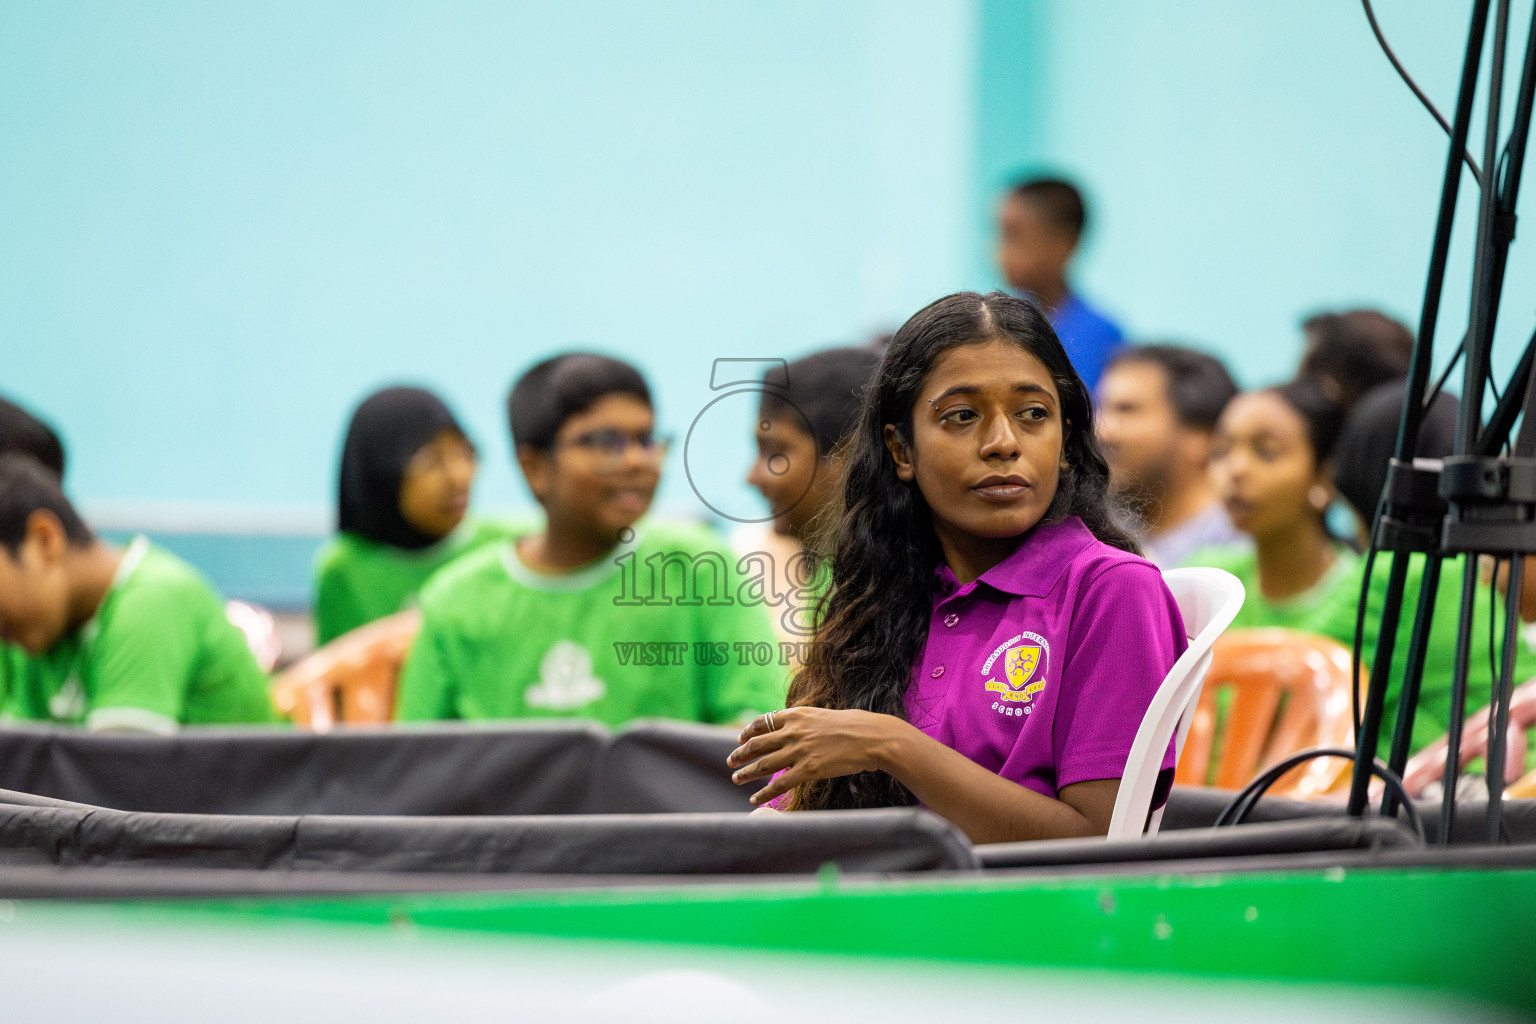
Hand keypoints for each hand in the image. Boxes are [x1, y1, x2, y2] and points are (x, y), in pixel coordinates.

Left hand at [726, 706, 910, 806]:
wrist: (871, 737)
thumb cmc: (854, 726)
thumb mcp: (823, 715)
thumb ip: (805, 722)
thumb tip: (794, 731)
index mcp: (797, 714)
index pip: (763, 722)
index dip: (748, 731)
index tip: (740, 738)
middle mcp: (793, 731)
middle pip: (757, 743)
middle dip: (741, 753)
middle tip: (731, 761)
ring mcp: (799, 750)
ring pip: (763, 763)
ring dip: (746, 772)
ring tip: (736, 778)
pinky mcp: (808, 769)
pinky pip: (779, 784)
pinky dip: (763, 793)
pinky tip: (754, 798)